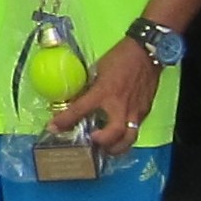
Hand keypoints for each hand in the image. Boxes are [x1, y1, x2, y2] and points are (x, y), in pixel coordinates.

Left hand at [57, 39, 161, 155]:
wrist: (147, 52)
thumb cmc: (120, 57)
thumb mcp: (98, 69)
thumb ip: (90, 88)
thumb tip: (77, 98)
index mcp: (104, 91)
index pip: (81, 109)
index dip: (64, 120)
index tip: (53, 128)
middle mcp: (120, 104)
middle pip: (113, 134)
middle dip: (101, 143)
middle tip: (92, 142)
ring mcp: (136, 110)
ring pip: (129, 138)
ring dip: (116, 147)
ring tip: (106, 148)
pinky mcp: (145, 111)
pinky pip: (136, 129)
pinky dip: (125, 136)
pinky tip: (118, 135)